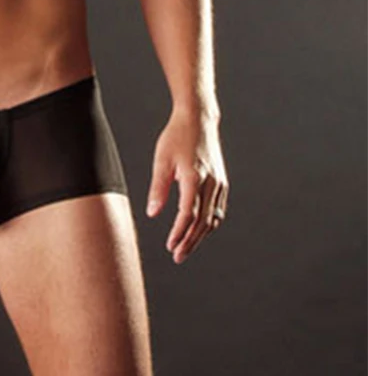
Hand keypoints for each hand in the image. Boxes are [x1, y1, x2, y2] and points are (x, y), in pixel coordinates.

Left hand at [146, 108, 228, 263]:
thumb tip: (153, 214)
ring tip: (185, 248)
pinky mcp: (222, 182)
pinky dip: (209, 223)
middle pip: (203, 222)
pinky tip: (199, 231)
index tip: (170, 246)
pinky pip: (218, 209)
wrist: (199, 119)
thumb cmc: (176, 137)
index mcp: (195, 178)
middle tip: (177, 256)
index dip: (179, 233)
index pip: (188, 214)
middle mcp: (211, 183)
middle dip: (190, 241)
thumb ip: (158, 188)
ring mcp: (220, 183)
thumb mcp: (161, 160)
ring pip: (213, 218)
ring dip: (200, 236)